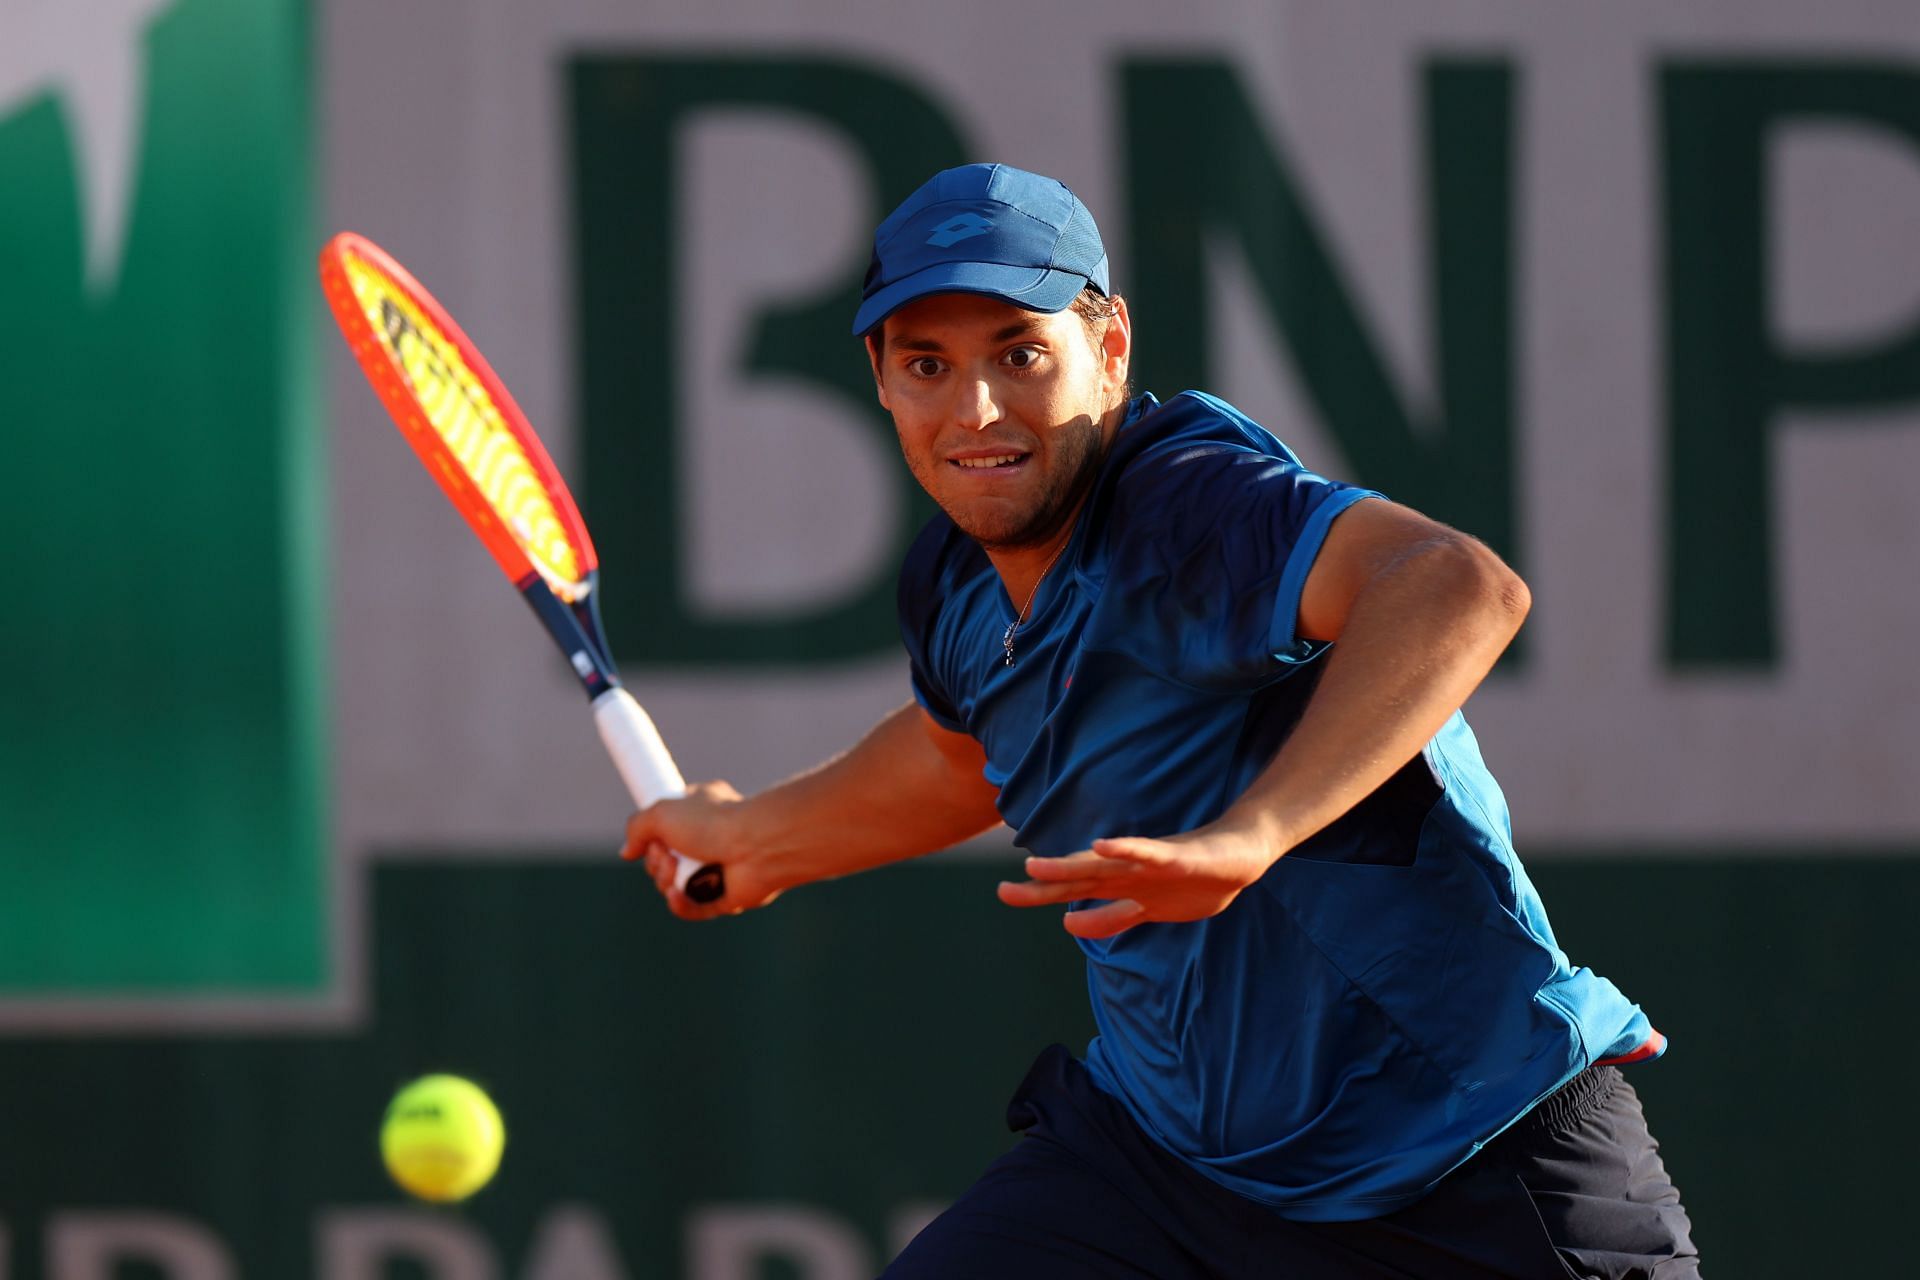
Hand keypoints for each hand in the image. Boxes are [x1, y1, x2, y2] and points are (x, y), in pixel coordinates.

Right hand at [619, 781, 785, 920]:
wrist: (756, 846)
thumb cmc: (714, 822)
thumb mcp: (662, 812)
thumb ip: (637, 828)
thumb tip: (628, 852)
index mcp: (699, 813)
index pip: (665, 830)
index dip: (652, 840)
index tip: (652, 840)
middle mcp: (709, 840)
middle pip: (664, 863)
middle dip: (657, 864)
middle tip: (667, 856)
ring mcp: (717, 869)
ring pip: (675, 886)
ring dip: (667, 882)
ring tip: (676, 871)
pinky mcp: (725, 897)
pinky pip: (693, 908)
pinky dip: (681, 904)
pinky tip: (676, 895)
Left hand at [995, 823, 1279, 938]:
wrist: (1239, 855)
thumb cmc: (1190, 879)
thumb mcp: (1145, 909)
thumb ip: (1110, 917)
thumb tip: (1071, 923)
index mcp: (1119, 885)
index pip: (1074, 891)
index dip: (1042, 893)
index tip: (1005, 893)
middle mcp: (1127, 872)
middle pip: (1078, 879)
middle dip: (1043, 887)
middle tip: (1003, 891)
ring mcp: (1148, 863)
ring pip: (1103, 866)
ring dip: (1070, 866)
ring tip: (1036, 866)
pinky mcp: (1174, 856)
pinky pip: (1146, 853)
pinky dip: (1124, 849)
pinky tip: (1102, 846)